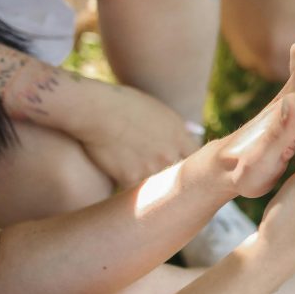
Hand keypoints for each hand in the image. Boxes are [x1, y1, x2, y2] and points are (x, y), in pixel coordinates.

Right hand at [76, 85, 199, 187]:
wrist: (98, 110)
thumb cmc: (124, 104)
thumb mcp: (158, 110)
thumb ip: (176, 127)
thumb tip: (196, 131)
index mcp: (179, 135)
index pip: (196, 157)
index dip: (187, 161)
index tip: (180, 162)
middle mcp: (169, 154)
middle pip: (178, 174)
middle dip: (169, 173)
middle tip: (158, 171)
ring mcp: (151, 168)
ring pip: (156, 185)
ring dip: (149, 181)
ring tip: (132, 167)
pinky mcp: (130, 179)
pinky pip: (134, 189)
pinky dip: (127, 184)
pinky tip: (119, 172)